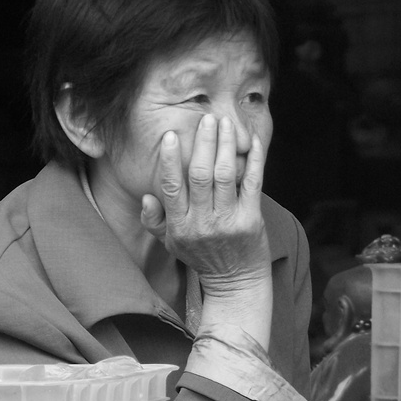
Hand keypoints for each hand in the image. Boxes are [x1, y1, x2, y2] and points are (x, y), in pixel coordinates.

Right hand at [140, 114, 271, 293]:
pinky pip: (252, 184)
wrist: (235, 282)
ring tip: (225, 122)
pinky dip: (253, 161)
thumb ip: (154, 220)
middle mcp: (202, 223)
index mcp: (180, 226)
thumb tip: (147, 196)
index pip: (172, 187)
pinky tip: (252, 142)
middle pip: (200, 175)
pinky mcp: (251, 220)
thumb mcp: (171, 243)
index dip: (169, 159)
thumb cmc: (201, 258)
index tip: (170, 135)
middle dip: (203, 143)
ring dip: (225, 145)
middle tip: (206, 117)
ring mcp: (228, 221)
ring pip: (225, 175)